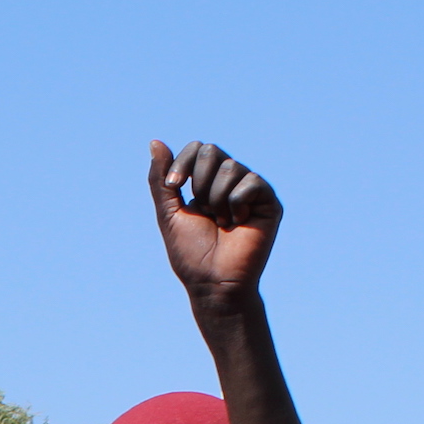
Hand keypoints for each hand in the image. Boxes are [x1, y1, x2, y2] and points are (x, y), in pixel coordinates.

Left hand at [149, 140, 281, 306]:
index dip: (183, 163)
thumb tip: (154, 142)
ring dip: (217, 199)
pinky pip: (251, 181)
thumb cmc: (191, 253)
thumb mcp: (168, 213)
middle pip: (212, 151)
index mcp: (207, 182)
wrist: (213, 281)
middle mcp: (230, 182)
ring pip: (230, 167)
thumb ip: (161, 180)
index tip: (175, 186)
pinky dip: (237, 203)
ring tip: (223, 222)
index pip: (197, 149)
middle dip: (200, 180)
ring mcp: (250, 190)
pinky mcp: (269, 201)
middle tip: (204, 209)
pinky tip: (240, 222)